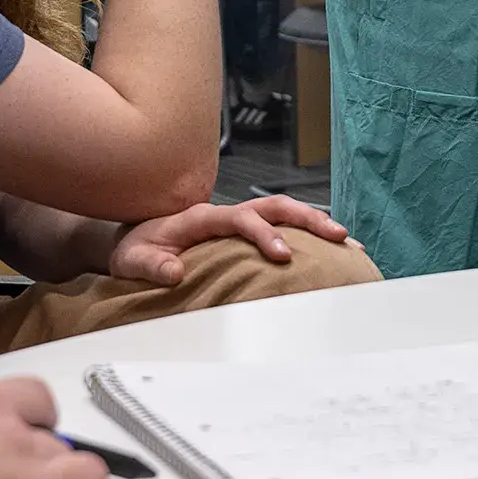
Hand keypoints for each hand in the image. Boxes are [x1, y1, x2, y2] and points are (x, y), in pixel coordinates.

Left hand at [109, 195, 357, 284]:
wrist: (131, 240)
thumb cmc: (135, 250)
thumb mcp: (133, 260)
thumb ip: (151, 266)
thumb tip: (175, 272)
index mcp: (202, 217)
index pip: (241, 220)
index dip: (264, 235)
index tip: (283, 256)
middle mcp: (225, 213)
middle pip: (273, 206)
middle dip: (307, 218)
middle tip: (338, 236)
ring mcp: (236, 219)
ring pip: (281, 212)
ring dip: (313, 222)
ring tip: (346, 241)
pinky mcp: (243, 231)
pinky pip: (278, 225)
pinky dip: (305, 233)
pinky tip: (328, 249)